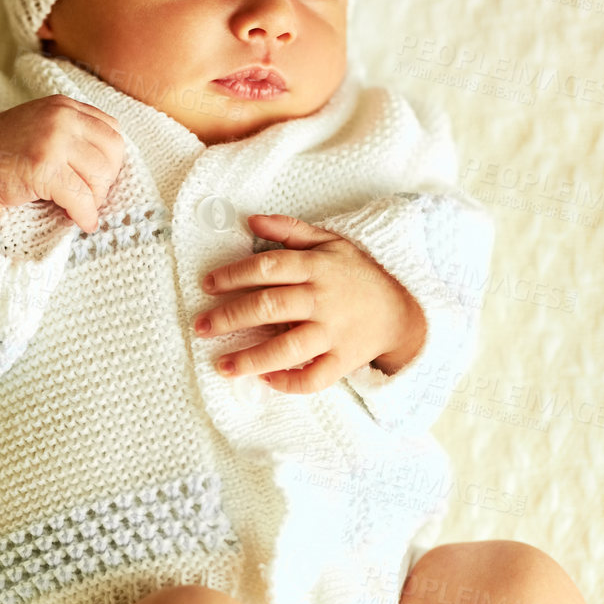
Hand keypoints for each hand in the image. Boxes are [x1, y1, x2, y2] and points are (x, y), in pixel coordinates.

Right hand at [0, 95, 124, 239]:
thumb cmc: (7, 154)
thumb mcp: (44, 130)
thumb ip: (75, 137)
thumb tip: (112, 168)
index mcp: (65, 106)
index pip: (112, 132)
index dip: (110, 161)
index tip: (96, 179)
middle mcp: (62, 117)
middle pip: (112, 154)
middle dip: (104, 182)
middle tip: (87, 197)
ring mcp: (53, 140)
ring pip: (99, 177)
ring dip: (94, 200)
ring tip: (78, 207)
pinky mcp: (43, 167)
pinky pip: (81, 198)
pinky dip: (85, 215)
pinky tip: (79, 222)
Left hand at [194, 214, 426, 393]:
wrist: (402, 308)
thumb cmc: (358, 273)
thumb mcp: (330, 242)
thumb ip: (290, 230)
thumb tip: (251, 220)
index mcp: (316, 267)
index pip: (268, 267)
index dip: (234, 275)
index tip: (208, 284)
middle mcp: (322, 300)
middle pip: (270, 307)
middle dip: (230, 317)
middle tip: (201, 326)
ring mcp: (333, 333)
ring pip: (288, 348)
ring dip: (251, 359)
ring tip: (222, 365)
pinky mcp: (343, 360)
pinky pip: (315, 378)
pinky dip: (290, 383)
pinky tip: (266, 381)